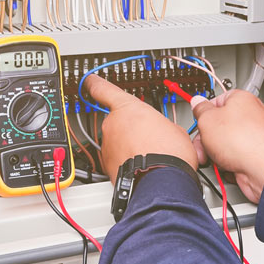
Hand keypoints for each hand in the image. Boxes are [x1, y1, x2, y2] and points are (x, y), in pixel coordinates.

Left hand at [84, 74, 198, 180]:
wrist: (162, 182)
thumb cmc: (169, 154)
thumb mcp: (174, 128)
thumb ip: (159, 123)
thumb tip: (162, 131)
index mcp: (128, 108)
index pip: (104, 89)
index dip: (95, 83)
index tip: (89, 80)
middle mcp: (112, 124)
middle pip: (116, 121)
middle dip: (129, 129)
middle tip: (148, 138)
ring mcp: (107, 145)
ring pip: (115, 141)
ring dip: (128, 146)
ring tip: (148, 156)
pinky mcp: (106, 165)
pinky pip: (115, 158)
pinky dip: (125, 162)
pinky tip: (142, 167)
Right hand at [191, 90, 263, 203]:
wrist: (263, 168)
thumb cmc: (243, 141)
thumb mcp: (207, 120)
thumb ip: (200, 110)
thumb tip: (197, 102)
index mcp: (241, 99)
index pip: (217, 100)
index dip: (205, 112)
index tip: (198, 120)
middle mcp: (252, 115)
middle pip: (220, 125)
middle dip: (207, 139)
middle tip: (203, 145)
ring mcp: (255, 136)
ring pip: (226, 143)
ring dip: (216, 153)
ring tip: (216, 158)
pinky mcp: (257, 155)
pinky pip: (235, 157)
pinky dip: (229, 163)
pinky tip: (228, 166)